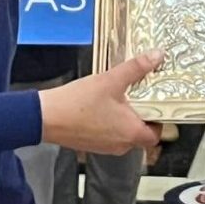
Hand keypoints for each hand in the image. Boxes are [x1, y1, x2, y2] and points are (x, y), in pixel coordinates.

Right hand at [38, 50, 164, 155]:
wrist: (45, 117)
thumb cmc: (78, 103)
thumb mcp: (111, 80)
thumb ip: (136, 68)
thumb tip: (157, 56)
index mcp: (131, 133)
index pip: (155, 135)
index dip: (159, 121)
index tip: (157, 104)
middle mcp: (120, 145)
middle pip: (140, 134)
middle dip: (141, 116)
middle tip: (140, 96)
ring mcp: (105, 147)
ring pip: (124, 134)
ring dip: (125, 119)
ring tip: (121, 98)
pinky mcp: (91, 144)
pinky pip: (109, 135)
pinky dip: (111, 123)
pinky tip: (102, 105)